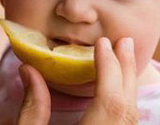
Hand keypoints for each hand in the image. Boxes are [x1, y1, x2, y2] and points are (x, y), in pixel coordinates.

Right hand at [16, 37, 137, 124]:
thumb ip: (31, 109)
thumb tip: (29, 68)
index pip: (110, 103)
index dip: (109, 70)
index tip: (103, 43)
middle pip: (126, 109)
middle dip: (126, 72)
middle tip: (124, 42)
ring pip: (130, 117)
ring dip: (127, 85)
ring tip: (122, 58)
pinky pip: (125, 123)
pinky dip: (123, 101)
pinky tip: (117, 86)